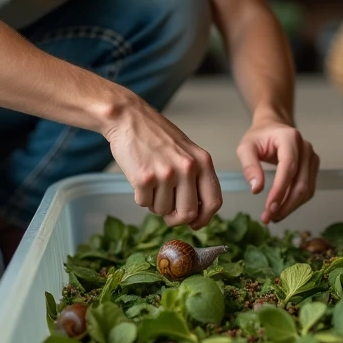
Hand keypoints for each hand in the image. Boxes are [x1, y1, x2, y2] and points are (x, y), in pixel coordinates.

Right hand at [104, 98, 222, 229]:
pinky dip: (140, 197)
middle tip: (167, 211)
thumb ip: (195, 177)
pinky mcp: (144, 178)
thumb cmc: (156, 136)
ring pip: (163, 211)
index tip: (195, 224)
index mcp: (202, 161)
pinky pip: (144, 204)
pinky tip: (139, 178)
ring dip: (155, 203)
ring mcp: (166, 174)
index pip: (213, 201)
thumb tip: (195, 213)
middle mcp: (187, 168)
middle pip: (188, 214)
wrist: (129, 118)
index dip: (205, 219)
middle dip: (176, 218)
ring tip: (151, 182)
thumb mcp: (187, 151)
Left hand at [235, 119, 318, 223]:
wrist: (272, 127)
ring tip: (272, 216)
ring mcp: (312, 157)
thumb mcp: (246, 147)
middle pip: (301, 183)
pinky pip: (308, 190)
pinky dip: (295, 202)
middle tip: (269, 217)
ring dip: (291, 207)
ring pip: (306, 190)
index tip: (269, 207)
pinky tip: (281, 209)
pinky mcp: (312, 167)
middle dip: (285, 204)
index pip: (288, 167)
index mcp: (289, 138)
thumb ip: (249, 166)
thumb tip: (256, 189)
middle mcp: (305, 147)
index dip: (280, 189)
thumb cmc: (259, 136)